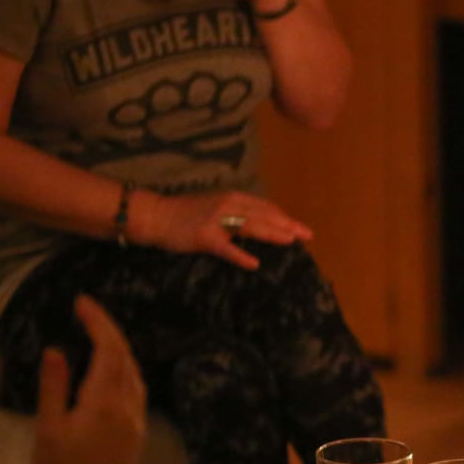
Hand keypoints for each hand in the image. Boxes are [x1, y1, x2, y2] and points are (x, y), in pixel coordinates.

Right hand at [33, 296, 145, 463]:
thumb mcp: (48, 427)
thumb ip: (54, 386)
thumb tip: (57, 351)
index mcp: (104, 402)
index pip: (108, 349)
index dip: (98, 321)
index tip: (82, 302)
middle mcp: (128, 407)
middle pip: (125, 357)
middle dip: (108, 329)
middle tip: (86, 311)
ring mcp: (137, 420)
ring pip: (134, 373)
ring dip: (119, 349)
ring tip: (96, 334)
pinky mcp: (137, 432)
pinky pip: (136, 390)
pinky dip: (124, 370)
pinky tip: (110, 370)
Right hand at [133, 189, 312, 270]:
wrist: (155, 215)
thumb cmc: (186, 213)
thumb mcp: (216, 207)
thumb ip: (238, 214)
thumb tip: (261, 225)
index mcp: (233, 199)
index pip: (265, 207)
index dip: (284, 217)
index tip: (301, 228)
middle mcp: (227, 206)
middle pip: (263, 215)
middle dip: (287, 225)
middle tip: (307, 235)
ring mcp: (216, 221)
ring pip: (250, 226)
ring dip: (271, 233)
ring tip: (290, 241)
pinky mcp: (204, 237)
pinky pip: (225, 248)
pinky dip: (240, 255)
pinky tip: (254, 263)